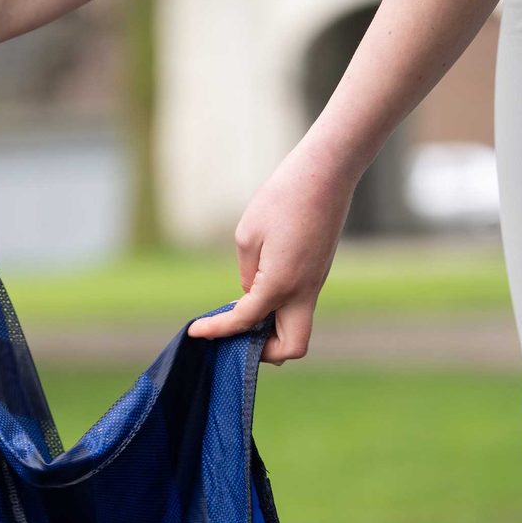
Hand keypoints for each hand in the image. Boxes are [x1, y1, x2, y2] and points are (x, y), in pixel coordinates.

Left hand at [187, 141, 355, 364]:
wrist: (327, 171)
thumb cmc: (282, 197)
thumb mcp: (248, 236)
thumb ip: (246, 275)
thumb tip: (250, 294)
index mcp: (280, 285)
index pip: (244, 322)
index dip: (216, 330)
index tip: (195, 332)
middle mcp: (303, 292)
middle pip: (290, 348)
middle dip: (263, 351)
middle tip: (237, 334)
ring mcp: (315, 285)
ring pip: (297, 330)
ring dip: (271, 332)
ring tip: (244, 314)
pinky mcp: (318, 275)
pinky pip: (299, 308)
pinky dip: (279, 313)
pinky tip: (259, 294)